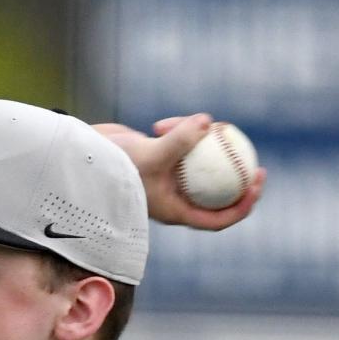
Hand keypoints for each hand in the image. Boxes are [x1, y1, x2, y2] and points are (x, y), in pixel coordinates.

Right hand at [92, 115, 265, 230]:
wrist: (82, 159)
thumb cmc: (113, 167)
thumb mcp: (151, 155)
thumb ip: (181, 140)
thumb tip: (209, 121)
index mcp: (178, 212)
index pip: (219, 218)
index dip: (243, 204)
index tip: (256, 183)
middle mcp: (176, 198)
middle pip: (217, 191)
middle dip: (237, 175)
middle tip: (250, 153)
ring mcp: (169, 178)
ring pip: (199, 162)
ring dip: (202, 141)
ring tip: (191, 123)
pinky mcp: (161, 158)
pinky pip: (183, 145)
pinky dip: (180, 132)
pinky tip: (162, 122)